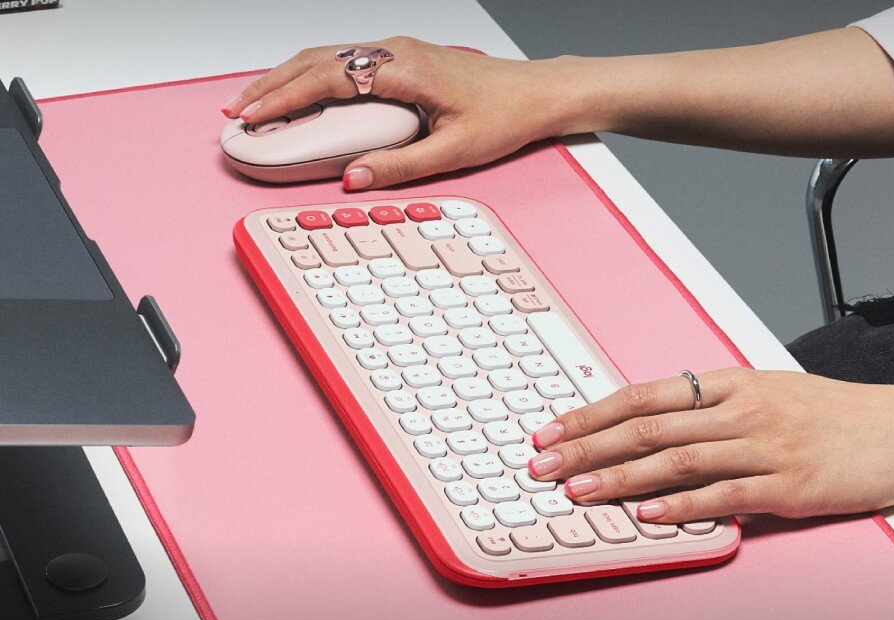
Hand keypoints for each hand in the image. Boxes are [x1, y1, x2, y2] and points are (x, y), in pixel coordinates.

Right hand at [221, 37, 591, 189]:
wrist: (537, 93)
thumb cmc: (505, 115)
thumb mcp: (454, 151)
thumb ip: (401, 165)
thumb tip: (354, 177)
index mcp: (405, 68)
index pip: (329, 77)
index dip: (285, 96)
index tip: (255, 115)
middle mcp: (396, 51)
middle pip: (317, 58)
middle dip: (273, 84)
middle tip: (240, 112)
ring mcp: (398, 51)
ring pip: (328, 55)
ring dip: (289, 77)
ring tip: (258, 103)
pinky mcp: (402, 59)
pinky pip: (346, 61)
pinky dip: (313, 76)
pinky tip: (302, 94)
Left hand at [528, 368, 893, 523]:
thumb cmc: (828, 410)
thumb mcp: (762, 390)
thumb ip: (708, 406)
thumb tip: (647, 420)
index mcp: (728, 383)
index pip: (642, 394)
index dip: (590, 414)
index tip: (551, 430)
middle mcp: (739, 409)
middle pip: (647, 427)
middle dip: (586, 447)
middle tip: (542, 464)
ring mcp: (764, 446)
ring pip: (676, 460)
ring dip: (620, 477)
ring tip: (578, 491)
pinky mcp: (788, 483)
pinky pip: (724, 495)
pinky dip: (682, 505)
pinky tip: (648, 515)